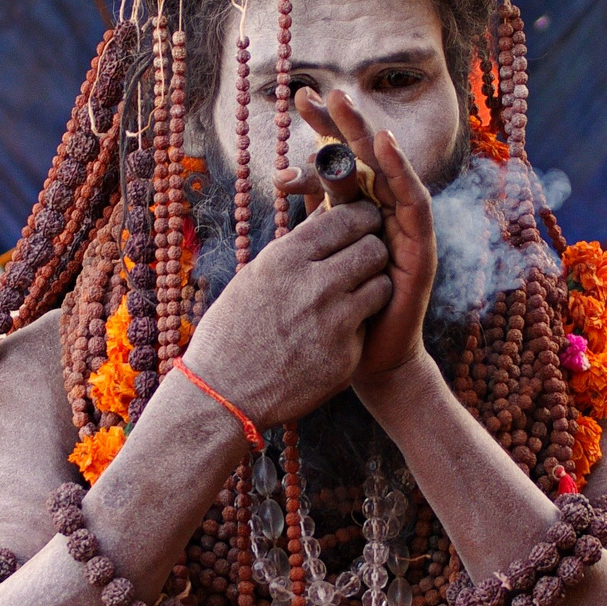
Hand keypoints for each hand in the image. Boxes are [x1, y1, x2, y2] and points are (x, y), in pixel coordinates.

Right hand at [183, 200, 391, 429]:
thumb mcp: (257, 274)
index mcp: (287, 258)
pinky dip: (357, 327)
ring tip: (353, 295)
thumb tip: (328, 211)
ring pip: (382, 285)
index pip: (348, 218)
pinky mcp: (346, 357)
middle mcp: (314, 285)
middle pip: (374, 249)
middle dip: (372, 251)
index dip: (363, 217)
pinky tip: (333, 334)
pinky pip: (368, 326)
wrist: (224, 394)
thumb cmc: (235, 328)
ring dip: (372, 287)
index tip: (364, 224)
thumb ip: (297, 245)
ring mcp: (333, 323)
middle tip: (363, 260)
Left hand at [275, 89, 436, 393]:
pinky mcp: (422, 245)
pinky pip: (413, 202)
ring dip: (367, 134)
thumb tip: (285, 177)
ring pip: (387, 171)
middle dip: (340, 122)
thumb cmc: (339, 310)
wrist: (368, 360)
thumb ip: (313, 217)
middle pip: (362, 157)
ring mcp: (404, 226)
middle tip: (316, 90)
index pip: (338, 161)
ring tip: (346, 103)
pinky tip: (383, 145)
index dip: (320, 129)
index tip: (295, 98)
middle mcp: (382, 211)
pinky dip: (400, 171)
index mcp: (355, 211)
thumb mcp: (319, 255)